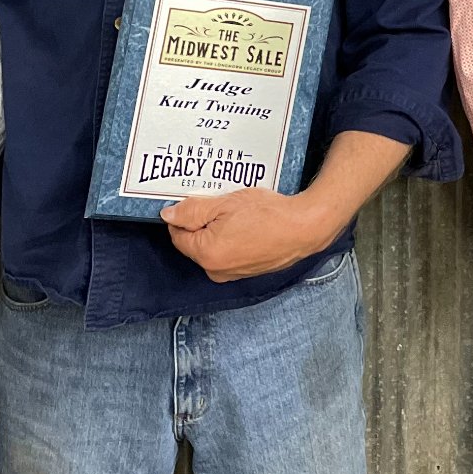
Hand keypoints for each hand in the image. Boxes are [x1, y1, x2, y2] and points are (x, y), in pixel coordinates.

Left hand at [163, 188, 333, 281]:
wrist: (304, 228)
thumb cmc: (268, 214)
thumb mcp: (224, 203)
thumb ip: (192, 210)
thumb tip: (168, 215)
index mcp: (206, 254)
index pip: (177, 234)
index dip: (185, 213)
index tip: (198, 199)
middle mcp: (216, 271)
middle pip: (195, 242)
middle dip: (203, 222)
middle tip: (220, 202)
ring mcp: (233, 274)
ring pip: (213, 247)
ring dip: (219, 229)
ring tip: (237, 210)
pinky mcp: (247, 271)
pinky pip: (230, 252)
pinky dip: (233, 239)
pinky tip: (248, 223)